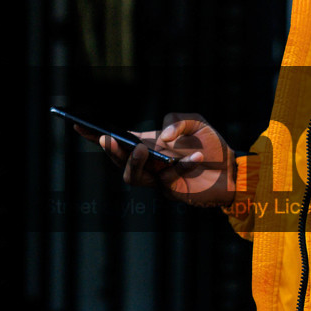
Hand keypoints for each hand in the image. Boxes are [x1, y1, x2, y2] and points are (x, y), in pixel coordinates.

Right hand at [73, 112, 236, 208]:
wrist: (233, 170)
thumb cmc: (212, 144)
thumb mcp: (196, 122)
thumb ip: (179, 120)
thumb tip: (163, 138)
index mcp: (148, 144)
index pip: (118, 141)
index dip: (94, 135)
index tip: (76, 125)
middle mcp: (149, 162)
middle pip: (119, 161)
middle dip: (111, 150)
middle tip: (108, 139)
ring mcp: (158, 179)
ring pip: (133, 177)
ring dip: (133, 162)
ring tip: (142, 149)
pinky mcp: (172, 190)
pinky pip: (168, 179)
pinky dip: (183, 165)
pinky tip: (197, 156)